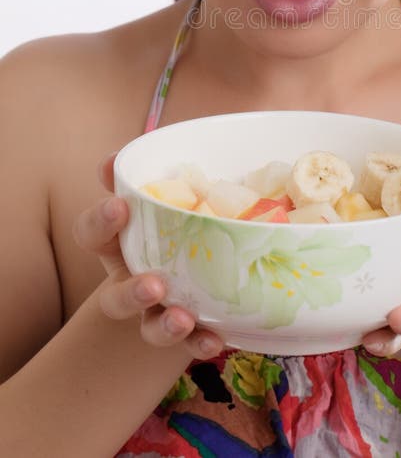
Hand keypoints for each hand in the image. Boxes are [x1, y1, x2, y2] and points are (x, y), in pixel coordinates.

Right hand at [72, 152, 223, 359]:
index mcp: (120, 242)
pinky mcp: (183, 332)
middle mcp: (130, 280)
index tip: (120, 206)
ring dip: (162, 326)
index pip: (92, 233)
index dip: (100, 220)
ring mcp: (154, 312)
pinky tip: (216, 338)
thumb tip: (137, 148)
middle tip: (154, 283)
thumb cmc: (177, 218)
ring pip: (145, 327)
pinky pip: (187, 345)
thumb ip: (159, 174)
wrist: (194, 268)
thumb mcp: (171, 193)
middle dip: (130, 291)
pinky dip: (200, 342)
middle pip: (111, 296)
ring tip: (183, 318)